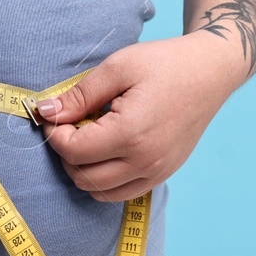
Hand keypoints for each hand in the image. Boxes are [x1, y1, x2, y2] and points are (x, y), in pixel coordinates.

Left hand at [36, 31, 245, 201]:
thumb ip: (79, 95)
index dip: (54, 133)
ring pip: (99, 191)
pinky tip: (107, 149)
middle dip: (66, 153)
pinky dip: (105, 179)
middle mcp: (145, 161)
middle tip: (70, 125)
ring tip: (89, 137)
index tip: (54, 114)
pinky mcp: (163, 174)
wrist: (210, 72)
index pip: (73, 151)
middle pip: (82, 177)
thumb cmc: (164, 63)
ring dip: (83, 169)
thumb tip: (44, 112)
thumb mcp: (118, 68)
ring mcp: (157, 172)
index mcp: (131, 133)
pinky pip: (122, 192)